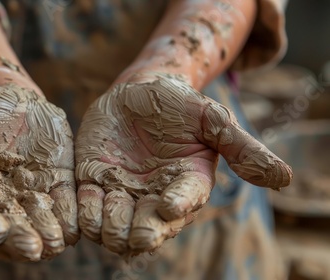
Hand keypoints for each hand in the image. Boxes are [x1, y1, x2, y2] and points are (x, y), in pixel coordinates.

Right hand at [0, 83, 78, 260]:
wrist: (13, 99)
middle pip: (5, 228)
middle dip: (19, 239)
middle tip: (34, 247)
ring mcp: (24, 198)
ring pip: (36, 225)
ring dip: (48, 233)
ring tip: (58, 239)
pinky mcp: (54, 189)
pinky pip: (63, 209)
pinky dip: (69, 217)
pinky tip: (77, 222)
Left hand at [75, 74, 291, 254]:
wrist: (135, 92)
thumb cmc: (177, 105)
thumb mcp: (210, 118)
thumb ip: (240, 147)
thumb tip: (284, 179)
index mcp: (187, 185)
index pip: (185, 203)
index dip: (178, 206)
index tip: (168, 206)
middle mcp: (155, 199)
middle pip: (149, 230)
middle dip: (142, 232)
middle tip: (136, 229)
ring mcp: (122, 195)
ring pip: (114, 229)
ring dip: (110, 225)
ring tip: (108, 202)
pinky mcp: (93, 186)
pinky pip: (87, 211)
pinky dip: (85, 214)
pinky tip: (87, 199)